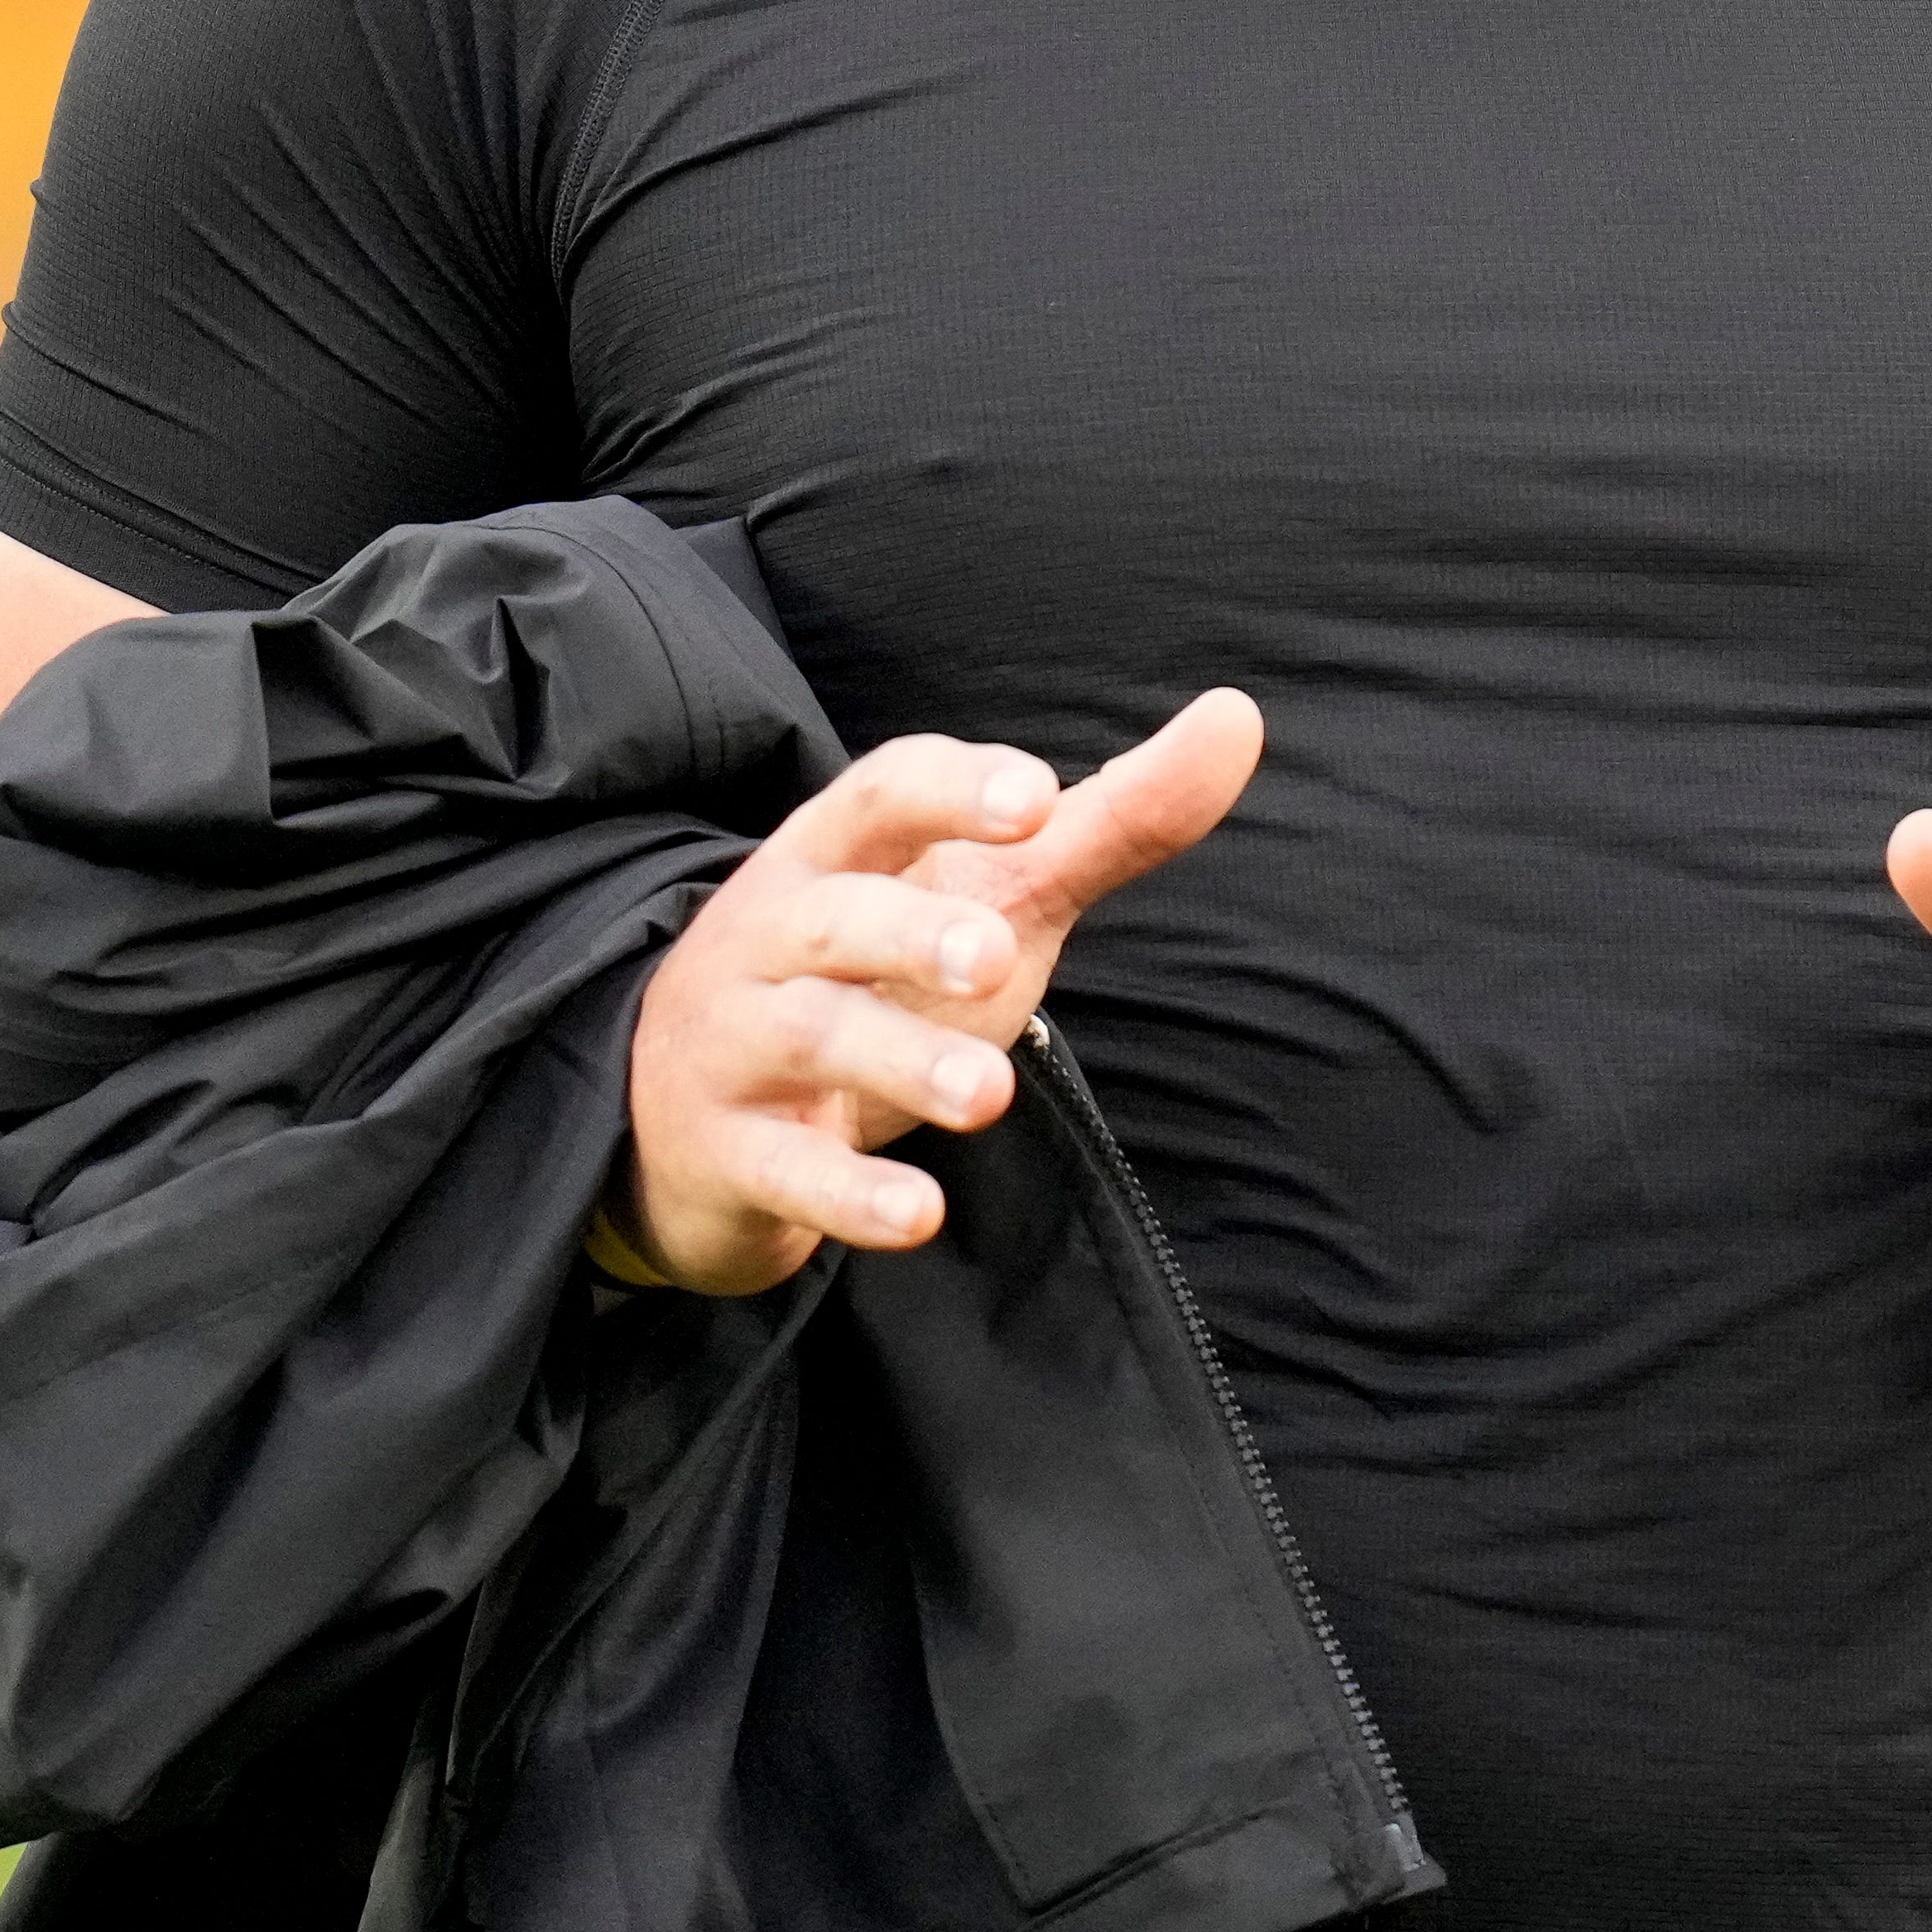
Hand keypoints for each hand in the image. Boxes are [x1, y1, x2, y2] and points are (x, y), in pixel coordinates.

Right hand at [606, 691, 1264, 1292]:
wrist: (694, 1115)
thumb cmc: (879, 976)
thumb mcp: (995, 892)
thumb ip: (1111, 819)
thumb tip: (1237, 716)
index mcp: (836, 855)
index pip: (881, 794)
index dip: (954, 790)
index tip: (1038, 796)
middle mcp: (771, 935)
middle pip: (835, 917)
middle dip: (912, 931)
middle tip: (994, 955)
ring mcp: (734, 1043)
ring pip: (811, 1038)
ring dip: (899, 1065)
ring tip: (987, 1096)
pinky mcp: (725, 1151)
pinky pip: (783, 1168)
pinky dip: (847, 1195)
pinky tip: (919, 1215)